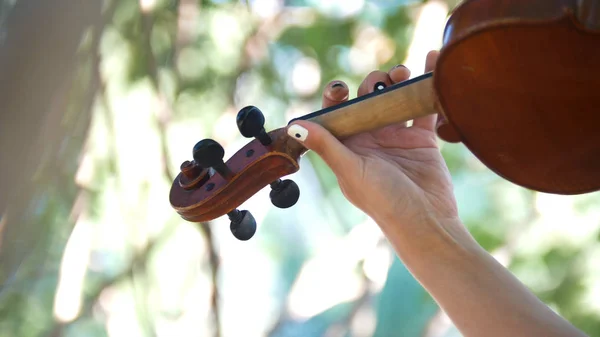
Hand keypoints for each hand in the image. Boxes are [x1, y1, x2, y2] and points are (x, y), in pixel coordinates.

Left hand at [286, 51, 460, 240]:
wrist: (426, 221)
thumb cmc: (383, 201)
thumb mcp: (351, 171)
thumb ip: (327, 146)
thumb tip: (296, 125)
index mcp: (348, 146)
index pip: (336, 114)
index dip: (335, 97)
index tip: (341, 88)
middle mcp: (370, 139)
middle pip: (366, 99)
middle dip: (372, 84)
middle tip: (380, 81)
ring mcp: (396, 136)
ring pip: (393, 98)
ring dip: (396, 81)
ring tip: (402, 73)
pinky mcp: (421, 138)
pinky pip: (422, 106)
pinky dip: (427, 85)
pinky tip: (432, 63)